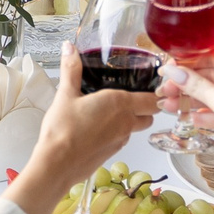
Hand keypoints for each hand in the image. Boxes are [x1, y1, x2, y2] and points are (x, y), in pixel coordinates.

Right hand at [7, 45, 159, 213]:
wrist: (56, 164)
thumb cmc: (63, 130)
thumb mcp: (65, 94)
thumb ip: (71, 69)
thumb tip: (69, 48)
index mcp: (120, 103)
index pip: (153, 99)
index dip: (157, 92)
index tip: (153, 85)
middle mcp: (126, 123)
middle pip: (149, 114)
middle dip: (145, 106)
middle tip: (130, 95)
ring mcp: (120, 140)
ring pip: (136, 127)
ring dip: (131, 119)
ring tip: (111, 110)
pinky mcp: (112, 153)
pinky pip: (122, 139)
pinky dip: (117, 132)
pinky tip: (98, 127)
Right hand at [160, 48, 213, 147]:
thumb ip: (197, 86)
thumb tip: (176, 74)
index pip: (212, 57)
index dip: (189, 63)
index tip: (171, 70)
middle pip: (210, 76)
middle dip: (186, 85)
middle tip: (166, 90)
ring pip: (213, 94)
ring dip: (191, 100)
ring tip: (170, 106)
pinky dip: (205, 114)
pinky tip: (190, 117)